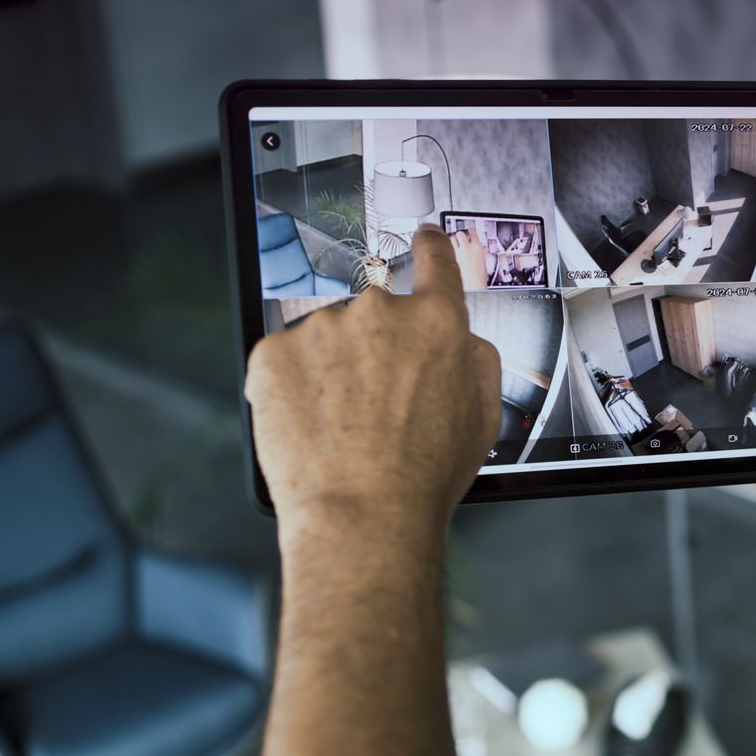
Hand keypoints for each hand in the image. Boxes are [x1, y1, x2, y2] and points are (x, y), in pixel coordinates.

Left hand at [245, 226, 500, 532]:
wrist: (362, 514)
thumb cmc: (423, 477)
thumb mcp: (482, 416)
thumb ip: (474, 359)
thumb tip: (458, 339)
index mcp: (437, 322)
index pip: (435, 261)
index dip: (429, 249)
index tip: (422, 241)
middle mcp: (379, 311)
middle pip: (374, 314)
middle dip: (373, 349)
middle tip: (376, 406)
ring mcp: (321, 329)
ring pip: (326, 340)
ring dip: (331, 371)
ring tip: (343, 427)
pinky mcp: (273, 353)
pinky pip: (284, 361)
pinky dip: (293, 388)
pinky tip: (312, 427)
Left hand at [449, 228, 488, 289]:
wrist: (472, 289)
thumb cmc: (479, 280)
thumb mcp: (483, 262)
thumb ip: (478, 252)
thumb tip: (474, 247)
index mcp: (477, 247)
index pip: (472, 232)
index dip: (470, 232)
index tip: (469, 233)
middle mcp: (465, 247)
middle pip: (460, 234)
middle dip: (459, 236)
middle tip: (460, 241)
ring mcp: (455, 252)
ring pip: (451, 239)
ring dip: (452, 241)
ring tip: (453, 246)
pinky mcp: (447, 258)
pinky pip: (445, 248)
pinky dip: (446, 249)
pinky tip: (448, 254)